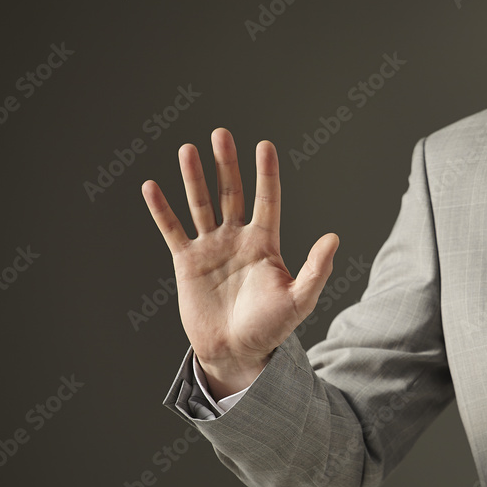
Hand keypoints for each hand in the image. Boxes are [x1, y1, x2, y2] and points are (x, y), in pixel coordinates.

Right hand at [142, 128, 338, 398]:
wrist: (236, 352)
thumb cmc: (271, 329)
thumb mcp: (299, 301)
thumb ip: (316, 269)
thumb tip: (333, 238)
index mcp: (265, 244)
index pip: (266, 200)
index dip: (266, 174)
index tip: (265, 145)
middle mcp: (237, 240)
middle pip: (231, 193)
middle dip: (226, 164)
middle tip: (221, 134)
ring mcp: (212, 249)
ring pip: (201, 204)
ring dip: (194, 178)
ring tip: (188, 150)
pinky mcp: (188, 263)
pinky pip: (173, 230)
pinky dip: (162, 210)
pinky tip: (152, 186)